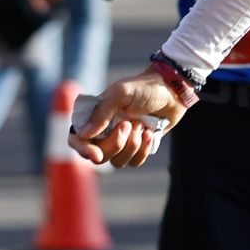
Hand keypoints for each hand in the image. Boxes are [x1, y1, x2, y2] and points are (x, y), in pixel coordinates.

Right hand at [68, 71, 190, 167]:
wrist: (172, 91)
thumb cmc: (144, 88)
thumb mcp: (121, 93)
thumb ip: (102, 113)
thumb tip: (83, 135)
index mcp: (95, 117)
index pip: (77, 140)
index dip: (82, 149)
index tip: (95, 153)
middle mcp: (105, 132)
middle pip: (99, 155)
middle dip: (115, 143)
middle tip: (128, 124)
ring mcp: (122, 141)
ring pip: (117, 162)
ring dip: (131, 145)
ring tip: (141, 125)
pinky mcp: (138, 147)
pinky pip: (135, 162)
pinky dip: (143, 150)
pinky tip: (150, 133)